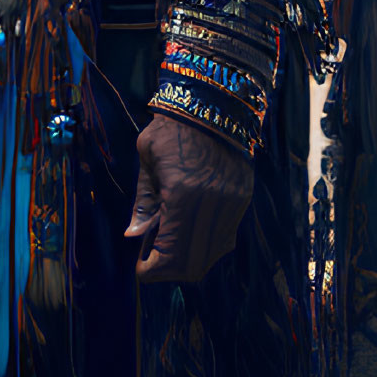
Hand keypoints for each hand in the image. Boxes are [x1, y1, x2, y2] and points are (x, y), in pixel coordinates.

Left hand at [124, 113, 252, 282]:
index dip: (154, 270)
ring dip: (190, 261)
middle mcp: (212, 205)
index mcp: (182, 195)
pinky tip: (189, 237)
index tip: (141, 272)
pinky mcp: (243, 201)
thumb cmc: (169, 130)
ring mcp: (232, 204)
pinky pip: (225, 238)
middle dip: (170, 271)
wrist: (210, 105)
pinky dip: (207, 247)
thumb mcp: (147, 161)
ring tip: (168, 251)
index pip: (171, 254)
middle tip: (152, 265)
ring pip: (213, 254)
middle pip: (194, 262)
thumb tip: (134, 236)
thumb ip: (144, 203)